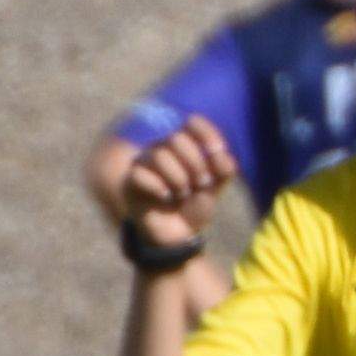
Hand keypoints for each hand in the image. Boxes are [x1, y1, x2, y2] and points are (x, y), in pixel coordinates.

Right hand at [118, 120, 236, 255]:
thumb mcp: (216, 187)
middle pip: (175, 139)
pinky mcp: (131, 181)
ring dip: (178, 178)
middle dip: (195, 163)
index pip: (192, 123)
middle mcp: (162, 149)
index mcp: (185, 146)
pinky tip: (166, 197)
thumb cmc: (195, 204)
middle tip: (200, 184)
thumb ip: (224, 168)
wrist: (177, 232)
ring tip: (183, 193)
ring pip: (159, 155)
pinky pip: (141, 174)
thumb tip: (219, 154)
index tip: (218, 151)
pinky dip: (159, 188)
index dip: (206, 133)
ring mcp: (145, 164)